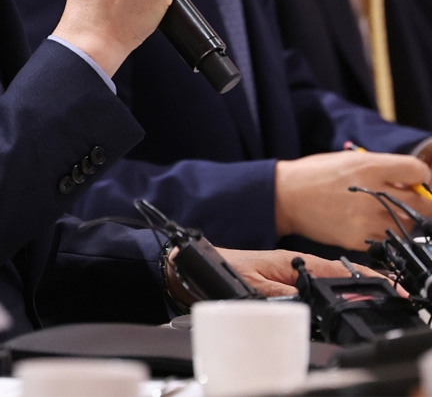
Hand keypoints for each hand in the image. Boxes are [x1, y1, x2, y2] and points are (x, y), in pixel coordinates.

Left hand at [166, 246, 379, 300]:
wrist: (189, 267)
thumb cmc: (220, 268)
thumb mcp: (251, 285)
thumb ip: (279, 295)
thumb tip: (306, 304)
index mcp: (288, 261)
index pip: (332, 269)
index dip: (359, 278)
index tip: (382, 285)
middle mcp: (289, 267)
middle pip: (330, 278)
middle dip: (353, 287)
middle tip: (377, 297)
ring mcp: (284, 276)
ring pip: (319, 286)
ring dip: (336, 294)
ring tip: (358, 303)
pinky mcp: (276, 285)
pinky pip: (305, 293)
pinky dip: (318, 300)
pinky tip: (324, 309)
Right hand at [275, 151, 431, 249]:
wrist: (287, 196)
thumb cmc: (315, 174)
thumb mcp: (349, 159)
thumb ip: (381, 167)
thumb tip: (409, 178)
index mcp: (370, 166)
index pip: (417, 171)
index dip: (423, 177)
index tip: (419, 181)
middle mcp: (372, 193)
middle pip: (421, 204)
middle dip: (422, 203)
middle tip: (416, 202)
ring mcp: (366, 219)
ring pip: (407, 226)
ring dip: (404, 220)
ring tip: (386, 212)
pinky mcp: (358, 239)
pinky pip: (386, 240)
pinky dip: (384, 233)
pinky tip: (370, 223)